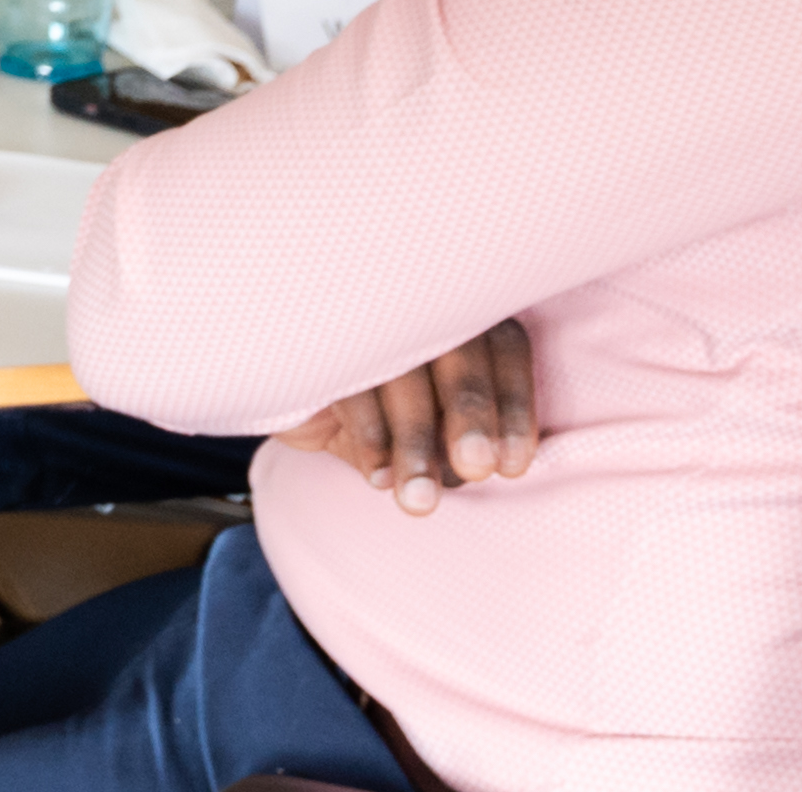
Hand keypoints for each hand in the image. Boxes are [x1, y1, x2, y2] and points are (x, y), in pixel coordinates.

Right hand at [275, 318, 536, 515]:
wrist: (286, 377)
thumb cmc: (376, 403)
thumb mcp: (422, 422)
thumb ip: (451, 439)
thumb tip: (471, 472)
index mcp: (458, 311)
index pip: (505, 347)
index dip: (514, 408)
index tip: (510, 468)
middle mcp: (418, 301)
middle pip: (459, 350)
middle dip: (471, 415)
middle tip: (474, 471)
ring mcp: (363, 312)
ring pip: (403, 370)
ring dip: (415, 442)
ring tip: (419, 501)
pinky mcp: (315, 335)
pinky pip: (350, 384)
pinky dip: (370, 437)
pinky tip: (378, 478)